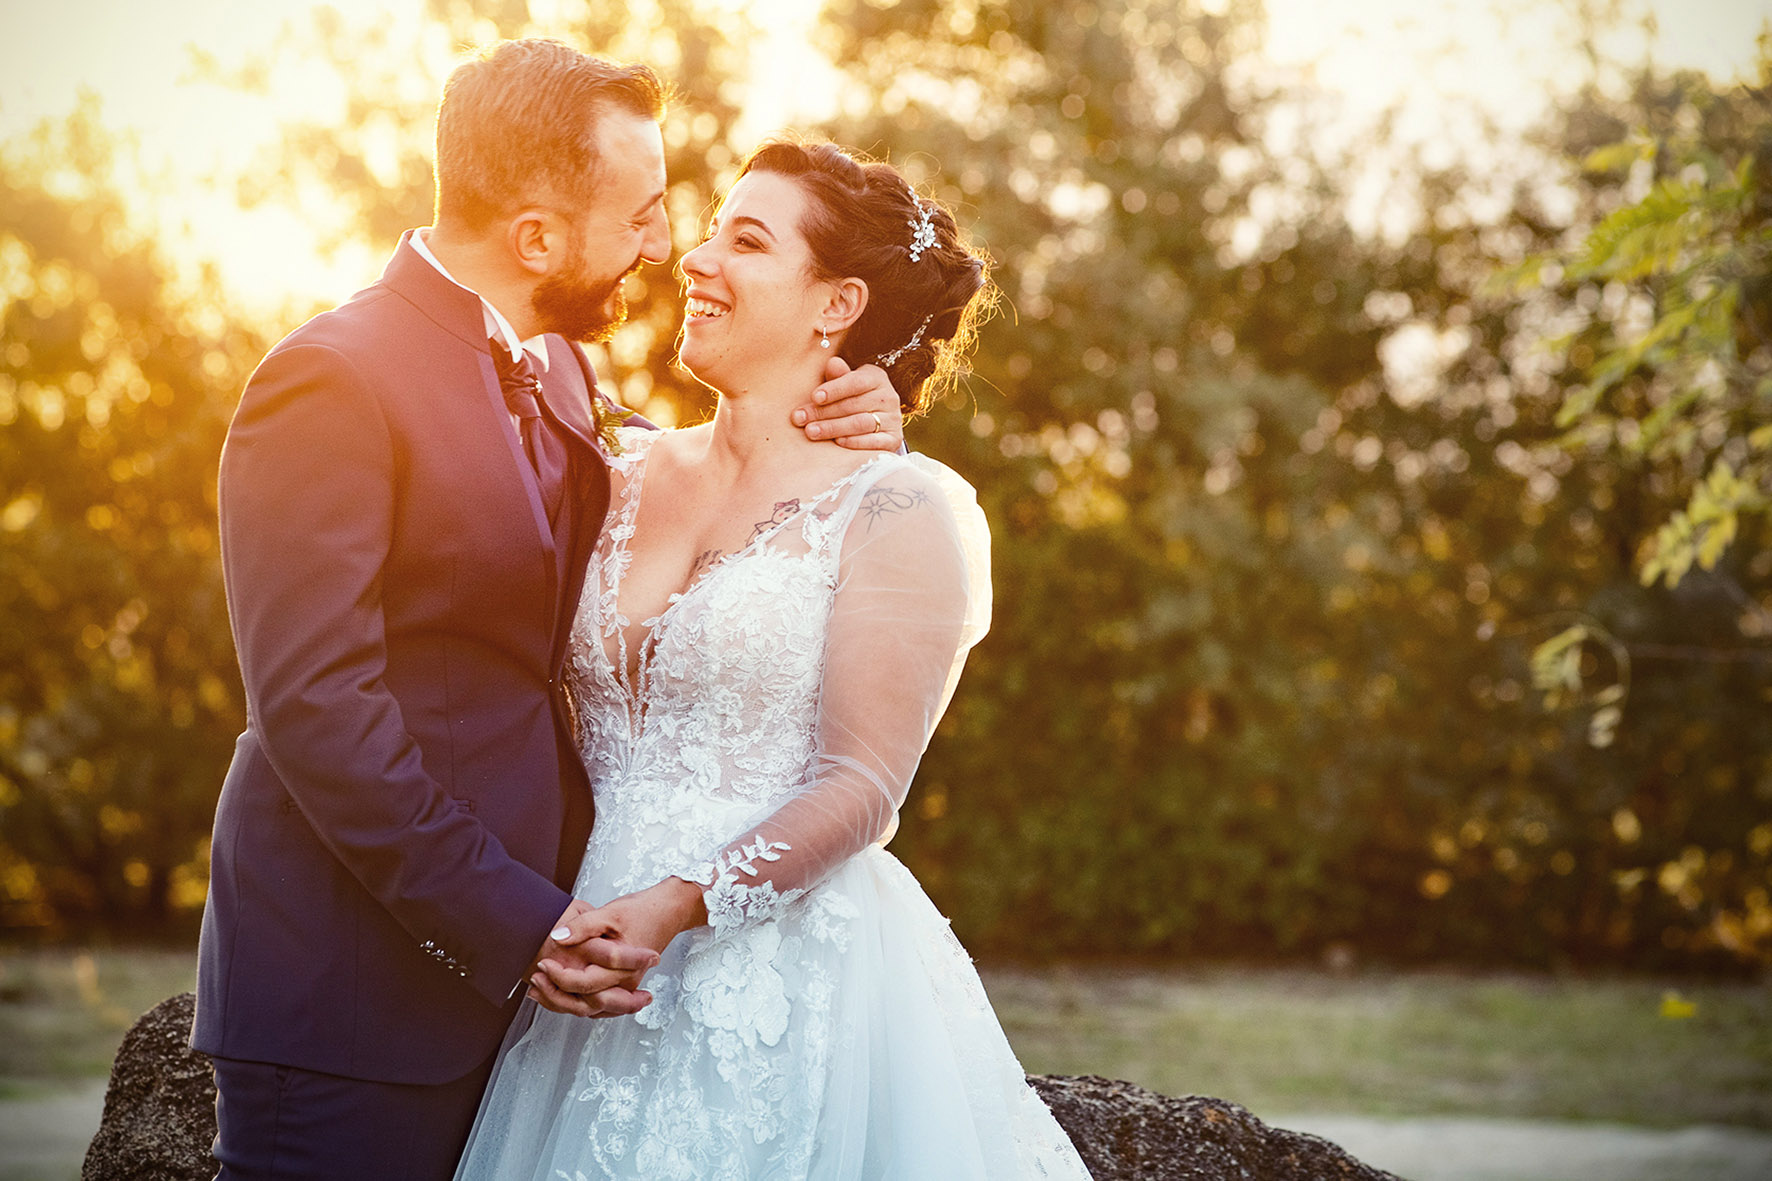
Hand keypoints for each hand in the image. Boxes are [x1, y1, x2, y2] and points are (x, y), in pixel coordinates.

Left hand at [527, 898, 658, 1018]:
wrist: (670, 911)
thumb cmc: (643, 910)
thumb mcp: (610, 912)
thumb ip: (583, 926)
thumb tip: (557, 936)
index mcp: (623, 968)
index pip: (584, 983)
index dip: (559, 976)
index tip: (543, 963)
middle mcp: (626, 983)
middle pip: (586, 1004)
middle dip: (556, 995)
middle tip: (536, 979)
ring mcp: (627, 987)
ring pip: (592, 1009)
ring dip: (564, 1003)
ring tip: (540, 991)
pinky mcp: (625, 985)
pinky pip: (600, 1005)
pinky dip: (579, 1003)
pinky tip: (561, 994)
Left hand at [791, 357, 904, 450]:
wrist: (878, 424)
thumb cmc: (852, 399)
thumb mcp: (845, 385)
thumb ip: (837, 376)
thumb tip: (832, 362)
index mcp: (876, 378)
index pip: (856, 382)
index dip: (834, 389)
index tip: (814, 397)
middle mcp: (888, 397)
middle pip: (853, 405)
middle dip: (823, 412)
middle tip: (800, 418)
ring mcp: (893, 419)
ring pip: (860, 423)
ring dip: (833, 428)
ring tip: (811, 431)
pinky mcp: (894, 440)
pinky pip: (874, 442)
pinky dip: (854, 442)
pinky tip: (836, 443)